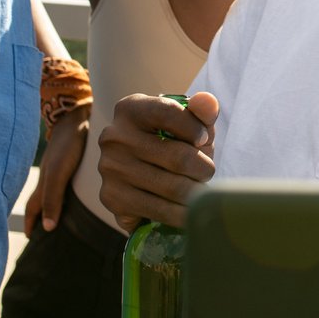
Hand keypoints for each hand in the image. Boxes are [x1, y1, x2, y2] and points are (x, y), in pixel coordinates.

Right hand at [26, 110, 88, 236]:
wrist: (76, 114)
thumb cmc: (67, 145)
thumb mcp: (58, 173)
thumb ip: (52, 198)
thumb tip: (47, 227)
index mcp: (44, 182)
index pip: (33, 208)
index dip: (31, 223)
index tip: (30, 238)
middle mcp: (49, 176)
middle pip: (41, 200)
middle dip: (39, 216)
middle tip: (42, 231)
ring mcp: (57, 166)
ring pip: (51, 190)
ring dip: (51, 204)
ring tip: (57, 216)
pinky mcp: (68, 158)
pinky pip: (62, 180)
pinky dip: (62, 190)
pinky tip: (73, 191)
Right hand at [97, 91, 217, 230]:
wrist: (142, 171)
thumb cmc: (171, 140)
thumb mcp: (187, 122)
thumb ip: (201, 111)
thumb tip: (208, 102)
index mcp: (130, 109)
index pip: (169, 113)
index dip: (195, 129)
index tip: (205, 140)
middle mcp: (114, 137)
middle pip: (178, 157)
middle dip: (204, 168)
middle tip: (208, 172)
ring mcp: (110, 169)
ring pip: (173, 188)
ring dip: (197, 193)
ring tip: (201, 191)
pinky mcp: (112, 199)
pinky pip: (160, 211)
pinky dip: (183, 214)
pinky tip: (190, 211)